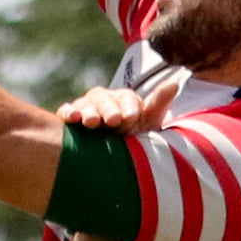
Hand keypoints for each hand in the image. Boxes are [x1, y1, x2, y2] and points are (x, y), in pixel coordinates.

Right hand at [55, 75, 181, 132]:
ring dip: (88, 111)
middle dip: (108, 109)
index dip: (129, 107)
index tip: (132, 117)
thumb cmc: (134, 137)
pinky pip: (67, 111)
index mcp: (124, 100)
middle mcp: (104, 101)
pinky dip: (68, 112)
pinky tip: (71, 118)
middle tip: (113, 121)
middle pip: (104, 99)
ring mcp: (86, 108)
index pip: (126, 98)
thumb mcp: (148, 123)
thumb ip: (158, 103)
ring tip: (90, 122)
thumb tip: (174, 83)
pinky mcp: (71, 117)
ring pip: (85, 104)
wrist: (114, 157)